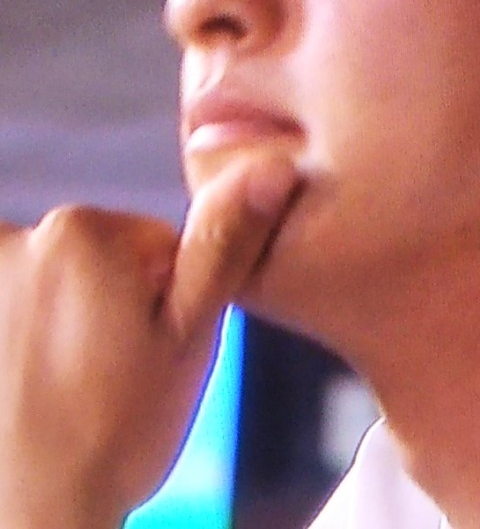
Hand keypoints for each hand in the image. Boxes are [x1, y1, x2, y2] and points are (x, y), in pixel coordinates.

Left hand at [0, 150, 296, 528]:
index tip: (146, 348)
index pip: (151, 242)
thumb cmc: (113, 436)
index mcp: (86, 234)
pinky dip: (28, 327)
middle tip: (108, 371)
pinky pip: (19, 297)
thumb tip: (270, 169)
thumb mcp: (189, 338)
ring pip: (55, 281)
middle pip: (98, 255)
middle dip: (113, 302)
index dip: (162, 297)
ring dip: (69, 317)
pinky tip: (30, 376)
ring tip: (68, 380)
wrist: (29, 514)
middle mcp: (20, 238)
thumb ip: (224, 244)